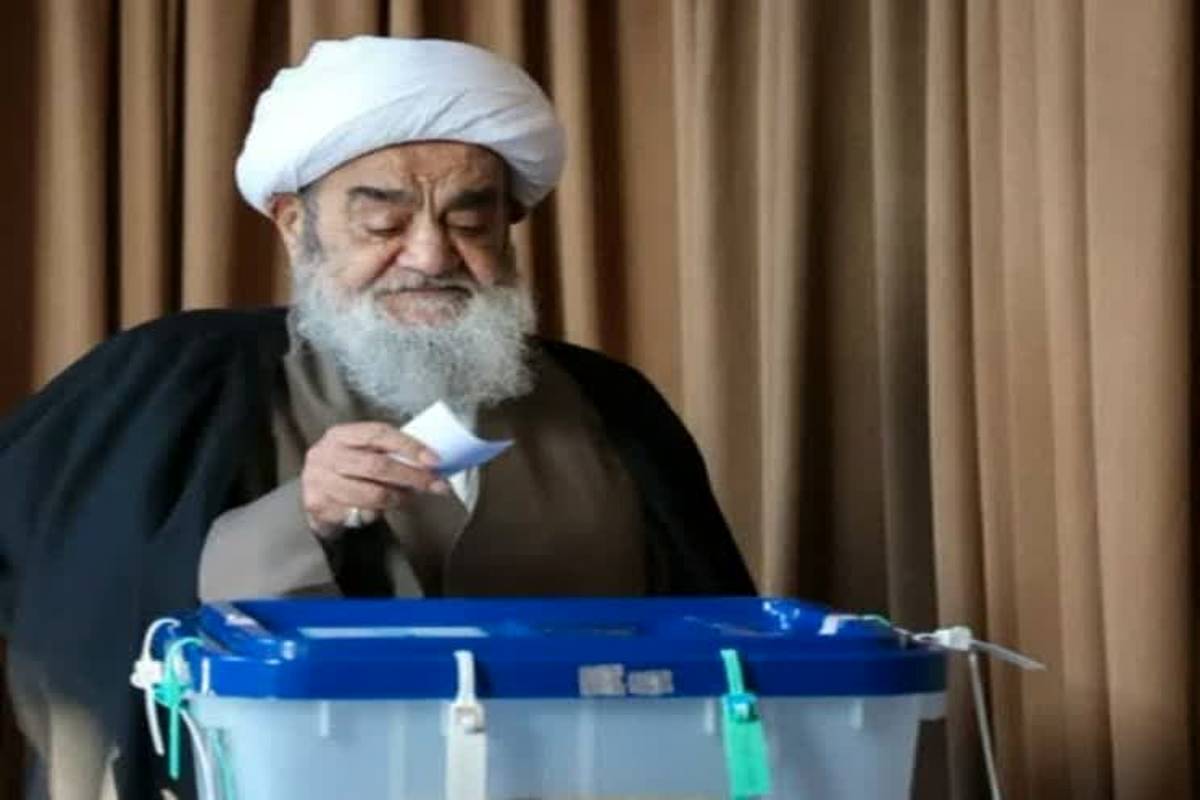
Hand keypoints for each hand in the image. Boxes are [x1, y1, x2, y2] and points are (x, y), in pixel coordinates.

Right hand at [300, 421, 447, 537]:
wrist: (315, 496)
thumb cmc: (348, 471)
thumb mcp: (363, 453)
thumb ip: (390, 453)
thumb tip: (432, 463)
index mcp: (340, 434)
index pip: (379, 433)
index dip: (409, 446)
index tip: (434, 460)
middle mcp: (325, 455)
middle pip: (376, 465)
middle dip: (412, 476)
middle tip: (436, 485)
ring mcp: (318, 481)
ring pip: (371, 494)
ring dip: (398, 498)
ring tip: (408, 497)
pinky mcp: (319, 506)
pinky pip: (361, 513)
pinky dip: (379, 513)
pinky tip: (382, 509)